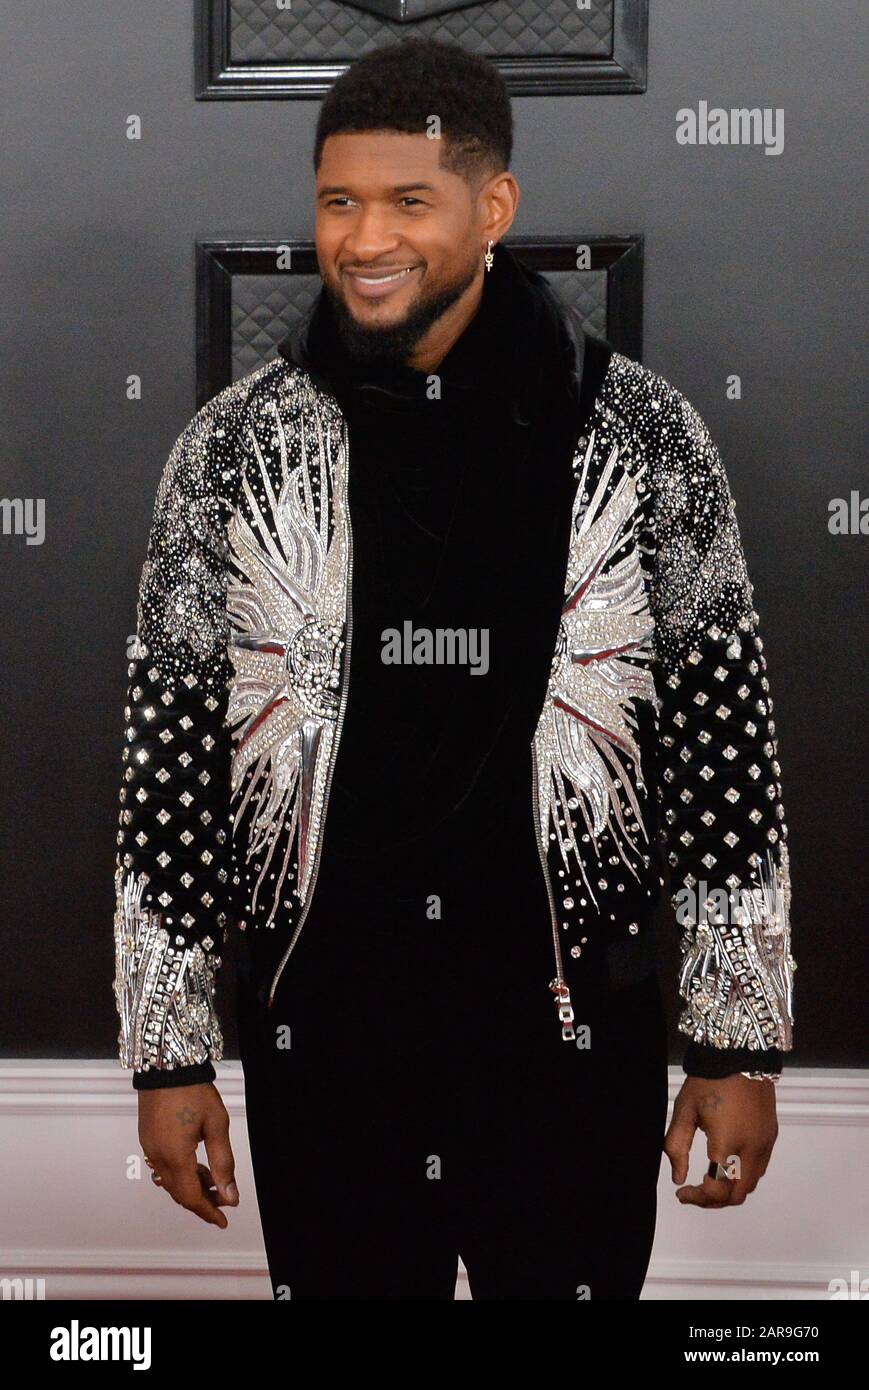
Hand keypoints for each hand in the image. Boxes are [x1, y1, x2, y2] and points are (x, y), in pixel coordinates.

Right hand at [138, 1083, 238, 1227]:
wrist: (166, 1065)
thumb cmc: (194, 1092)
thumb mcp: (216, 1124)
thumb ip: (223, 1162)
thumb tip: (230, 1195)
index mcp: (176, 1156)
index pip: (191, 1197)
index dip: (208, 1212)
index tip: (223, 1221)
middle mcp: (158, 1157)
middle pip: (179, 1193)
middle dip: (203, 1201)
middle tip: (224, 1202)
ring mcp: (150, 1148)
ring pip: (170, 1182)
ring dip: (192, 1188)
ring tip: (214, 1185)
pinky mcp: (148, 1139)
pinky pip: (164, 1168)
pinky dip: (181, 1175)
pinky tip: (196, 1169)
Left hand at [663, 1073, 778, 1207]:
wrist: (740, 1054)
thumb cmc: (709, 1080)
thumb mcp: (684, 1110)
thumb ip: (677, 1147)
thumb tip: (678, 1178)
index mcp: (727, 1142)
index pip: (715, 1189)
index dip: (696, 1199)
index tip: (681, 1193)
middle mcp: (751, 1148)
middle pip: (736, 1195)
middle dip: (713, 1201)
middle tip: (694, 1193)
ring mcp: (765, 1143)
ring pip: (751, 1185)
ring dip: (730, 1191)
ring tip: (708, 1182)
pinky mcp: (771, 1136)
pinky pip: (759, 1169)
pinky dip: (742, 1177)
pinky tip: (726, 1167)